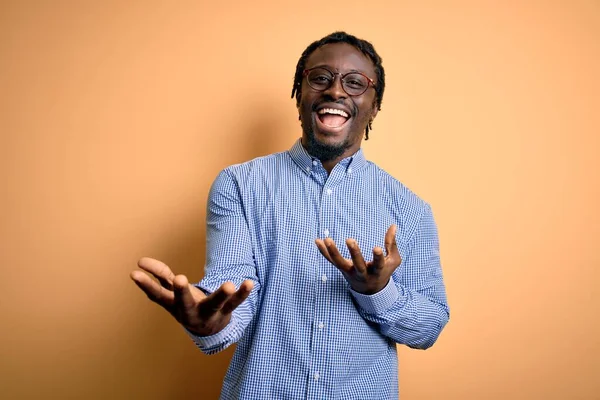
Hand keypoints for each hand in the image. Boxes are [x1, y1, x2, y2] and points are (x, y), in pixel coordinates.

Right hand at [130, 257, 252, 335]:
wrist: (207, 331)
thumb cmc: (186, 306)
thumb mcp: (170, 293)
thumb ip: (159, 275)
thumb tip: (140, 261)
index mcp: (173, 305)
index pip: (157, 294)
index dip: (146, 284)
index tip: (134, 272)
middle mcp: (189, 311)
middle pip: (184, 302)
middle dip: (182, 291)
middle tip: (180, 278)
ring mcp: (208, 313)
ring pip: (214, 304)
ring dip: (221, 295)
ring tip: (230, 284)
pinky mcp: (225, 312)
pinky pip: (235, 304)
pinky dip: (243, 294)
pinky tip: (250, 283)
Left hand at [315, 225, 401, 294]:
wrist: (371, 290)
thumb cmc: (384, 271)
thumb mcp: (393, 260)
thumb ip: (392, 243)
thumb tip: (393, 225)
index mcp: (377, 271)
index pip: (379, 264)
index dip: (378, 257)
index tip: (377, 248)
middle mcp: (363, 273)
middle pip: (358, 265)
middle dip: (354, 253)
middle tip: (350, 239)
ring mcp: (350, 272)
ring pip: (340, 263)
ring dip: (333, 252)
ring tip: (327, 239)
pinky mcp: (342, 270)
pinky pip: (331, 261)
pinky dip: (324, 251)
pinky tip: (317, 240)